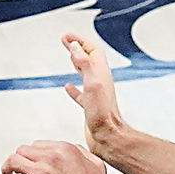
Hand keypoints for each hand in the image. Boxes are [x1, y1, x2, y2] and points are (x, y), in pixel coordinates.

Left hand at [2, 135, 125, 173]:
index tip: (32, 163)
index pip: (37, 145)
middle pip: (22, 151)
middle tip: (16, 169)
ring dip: (9, 169)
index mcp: (65, 149)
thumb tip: (65, 151)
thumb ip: (79, 153)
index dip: (33, 155)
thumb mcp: (95, 163)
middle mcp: (51, 158)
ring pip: (13, 162)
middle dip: (19, 160)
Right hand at [58, 31, 135, 159]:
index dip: (80, 41)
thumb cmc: (103, 115)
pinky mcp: (90, 106)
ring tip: (69, 57)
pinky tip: (68, 87)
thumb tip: (76, 47)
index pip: (92, 50)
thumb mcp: (92, 84)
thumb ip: (84, 64)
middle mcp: (99, 82)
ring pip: (85, 73)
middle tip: (66, 41)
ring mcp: (95, 94)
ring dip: (77, 63)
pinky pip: (81, 93)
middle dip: (78, 48)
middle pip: (89, 59)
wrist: (108, 137)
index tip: (67, 36)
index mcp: (101, 74)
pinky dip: (73, 88)